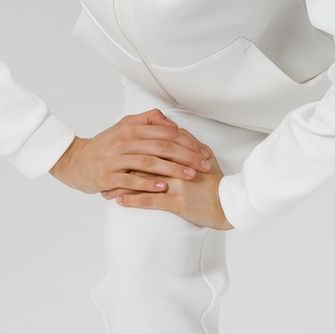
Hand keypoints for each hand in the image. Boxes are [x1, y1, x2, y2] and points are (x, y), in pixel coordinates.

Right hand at [48, 108, 212, 195]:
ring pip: (150, 163)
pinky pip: (132, 180)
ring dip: (173, 170)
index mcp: (131, 128)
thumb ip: (148, 121)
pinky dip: (149, 184)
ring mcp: (116, 159)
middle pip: (162, 147)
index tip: (202, 152)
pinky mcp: (108, 176)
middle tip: (204, 166)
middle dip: (187, 156)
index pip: (165, 132)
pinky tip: (164, 188)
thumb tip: (172, 122)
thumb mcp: (124, 126)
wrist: (74, 160)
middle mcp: (124, 141)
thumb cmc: (104, 145)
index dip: (187, 141)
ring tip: (190, 176)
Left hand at [104, 147, 234, 230]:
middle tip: (106, 171)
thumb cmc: (215, 181)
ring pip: (142, 181)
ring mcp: (176, 183)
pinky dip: (132, 200)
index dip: (134, 149)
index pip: (153, 145)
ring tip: (107, 190)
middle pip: (143, 162)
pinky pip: (150, 200)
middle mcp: (177, 166)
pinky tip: (120, 201)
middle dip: (122, 167)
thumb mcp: (204, 155)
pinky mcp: (176, 201)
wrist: (228, 203)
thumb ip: (188, 142)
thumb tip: (173, 130)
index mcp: (182, 153)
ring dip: (122, 185)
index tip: (118, 153)